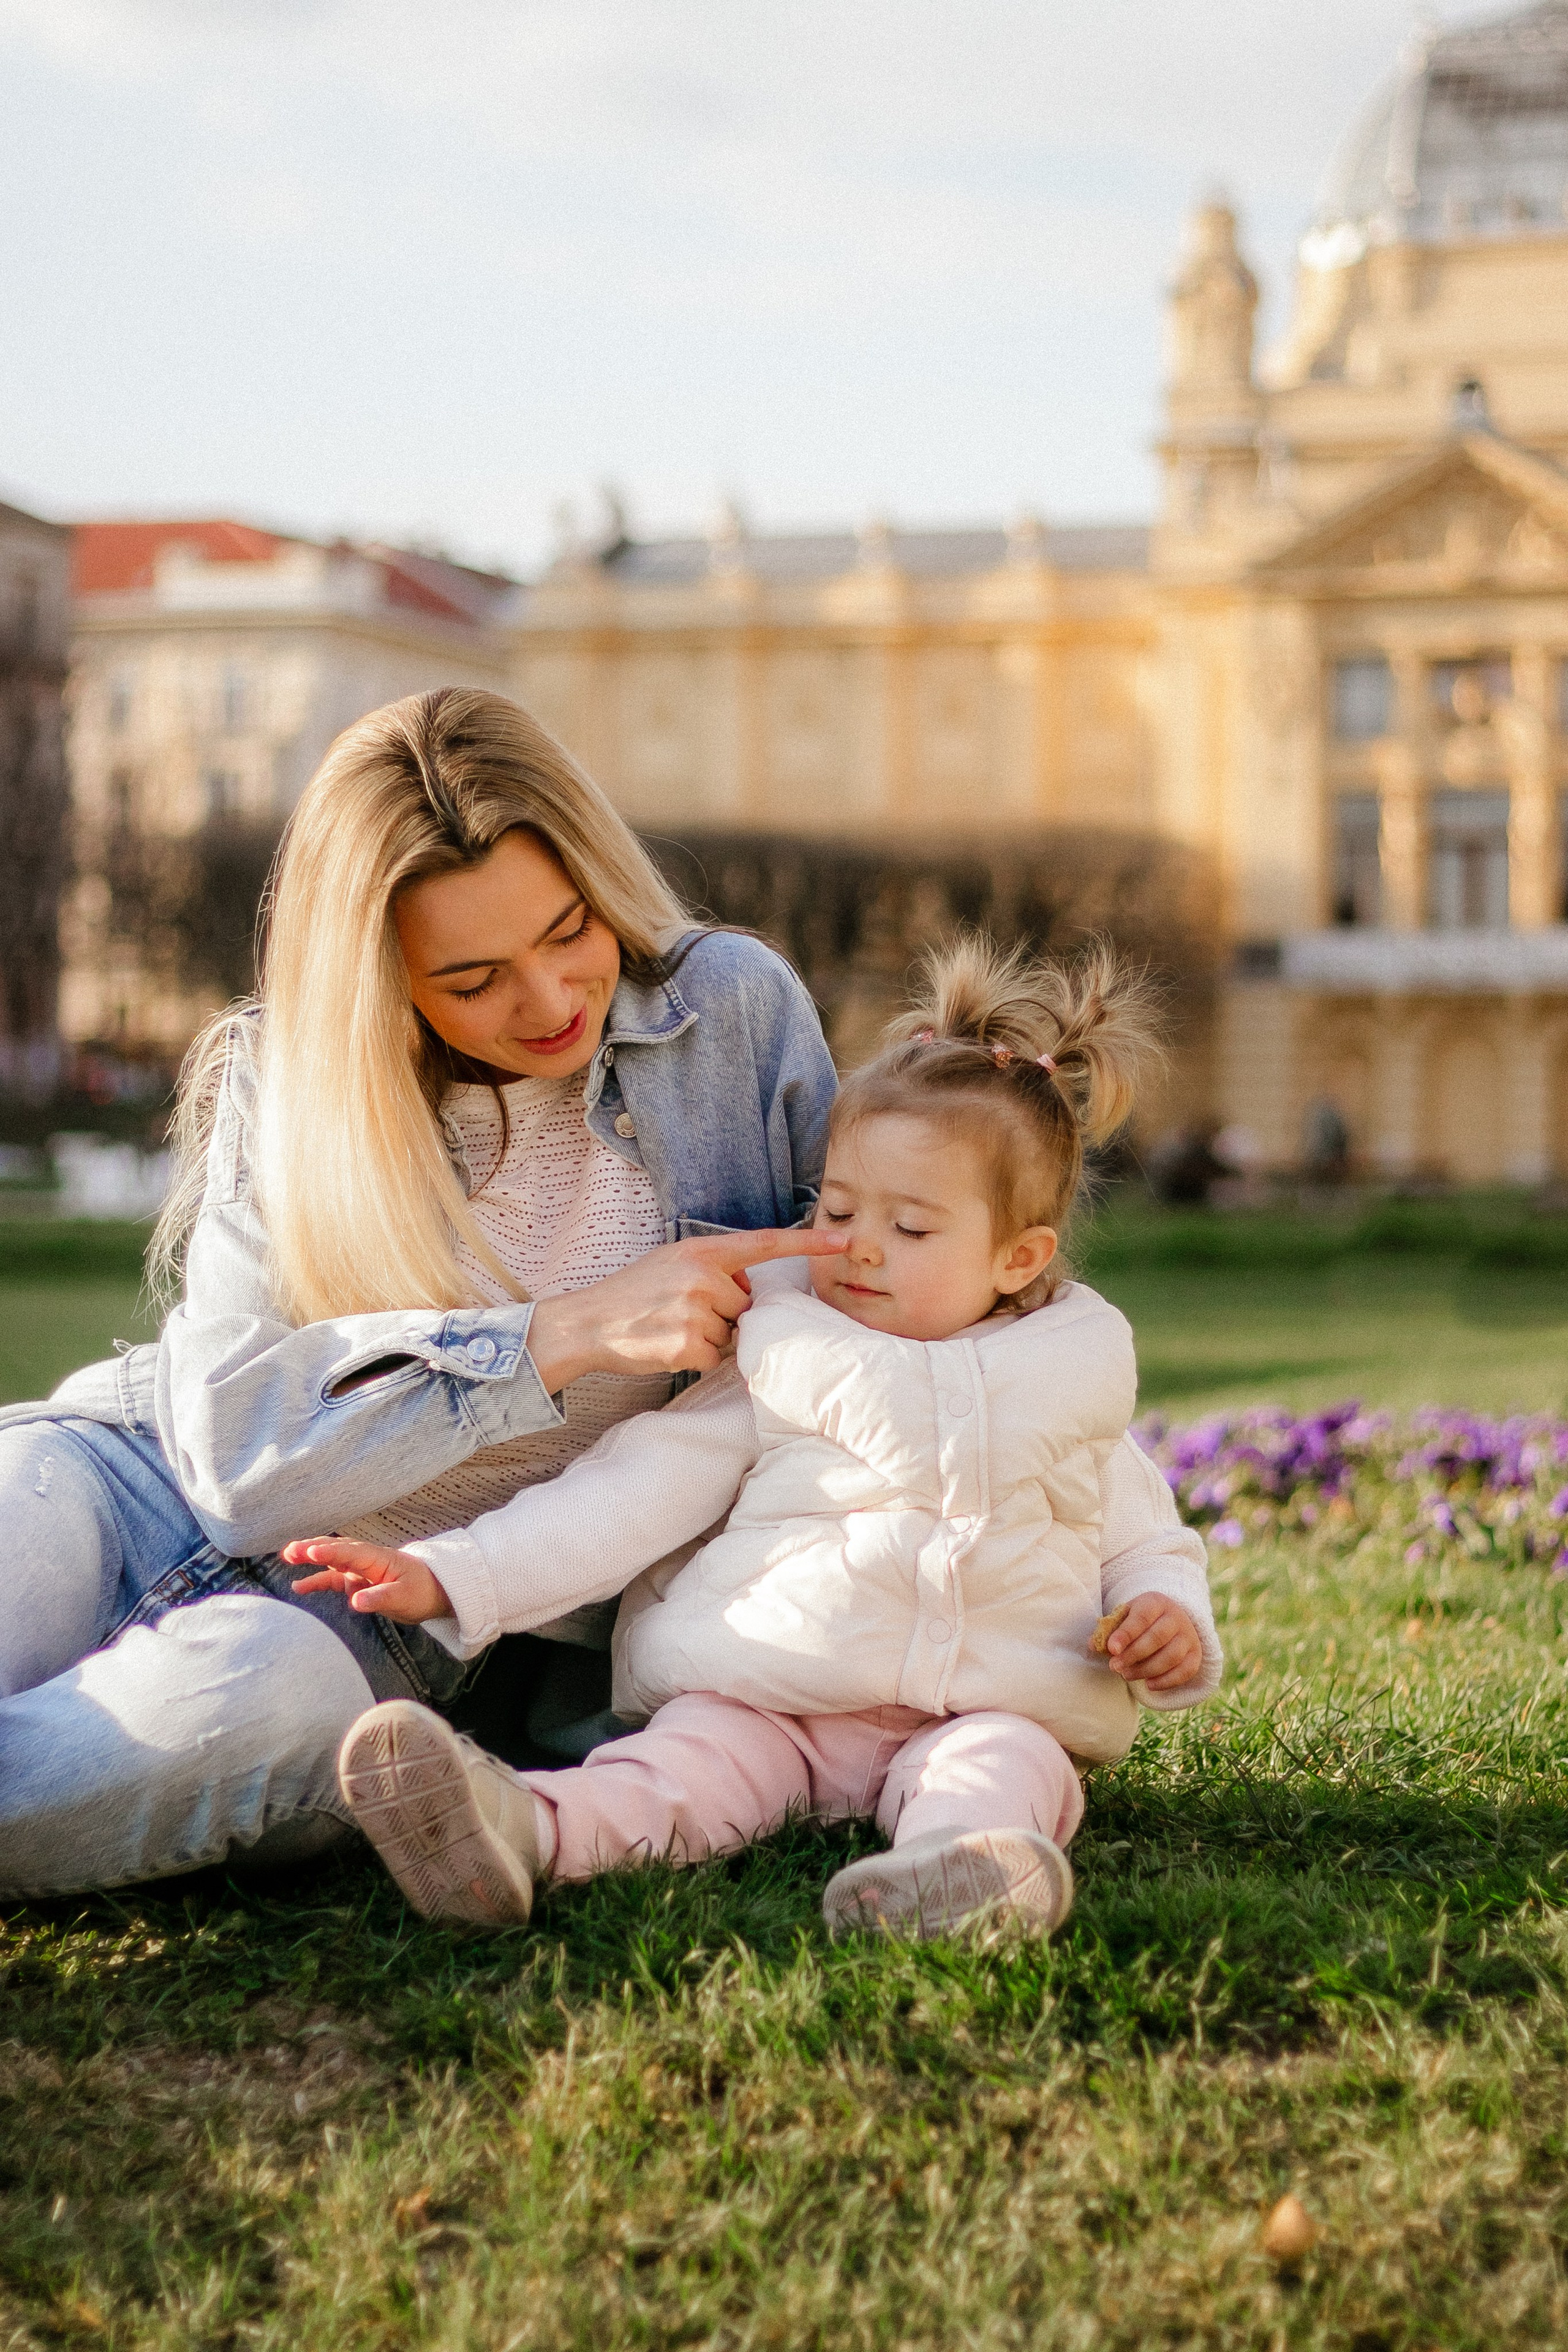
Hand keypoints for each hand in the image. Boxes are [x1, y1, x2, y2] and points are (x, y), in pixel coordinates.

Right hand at [283, 1537, 450, 1623]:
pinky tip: (299, 1586)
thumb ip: (379, 1598)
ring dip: (310, 1557)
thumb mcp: (404, 1598)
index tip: (310, 1552)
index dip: (330, 1553)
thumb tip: (355, 1601)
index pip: (350, 1553)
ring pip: (331, 1560)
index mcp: (378, 1559)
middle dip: (313, 1548)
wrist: (432, 1591)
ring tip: (288, 1556)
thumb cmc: (420, 1591)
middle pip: (336, 1550)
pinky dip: (317, 1580)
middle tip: (291, 1550)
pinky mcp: (356, 1580)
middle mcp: (365, 1560)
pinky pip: (333, 1578)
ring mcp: (359, 1569)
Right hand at [526, 1226, 846, 1388]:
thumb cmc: (633, 1293)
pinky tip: (667, 1346)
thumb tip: (748, 1292)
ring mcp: (696, 1311)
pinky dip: (696, 1358)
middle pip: (745, 1305)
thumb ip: (714, 1269)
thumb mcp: (673, 1263)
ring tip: (670, 1327)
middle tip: (681, 1311)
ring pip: (730, 1334)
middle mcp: (703, 1277)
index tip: (846, 1242)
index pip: (765, 1244)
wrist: (587, 1322)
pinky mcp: (688, 1345)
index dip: (809, 1242)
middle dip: (723, 1314)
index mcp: (703, 1251)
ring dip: (708, 1337)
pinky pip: (714, 1358)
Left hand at [1105, 1593, 1203, 1691]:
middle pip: (1157, 1638)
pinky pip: (1185, 1671)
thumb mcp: (1125, 1617)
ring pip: (1171, 1656)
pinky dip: (1166, 1681)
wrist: (1170, 1620)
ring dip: (1146, 1669)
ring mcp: (1188, 1636)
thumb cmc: (1141, 1620)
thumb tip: (1092, 1644)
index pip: (1142, 1618)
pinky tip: (1149, 1684)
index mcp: (1156, 1602)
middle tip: (1114, 1666)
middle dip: (1133, 1655)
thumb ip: (1109, 1629)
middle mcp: (1176, 1617)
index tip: (1111, 1648)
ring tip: (1126, 1675)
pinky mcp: (1195, 1654)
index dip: (1126, 1634)